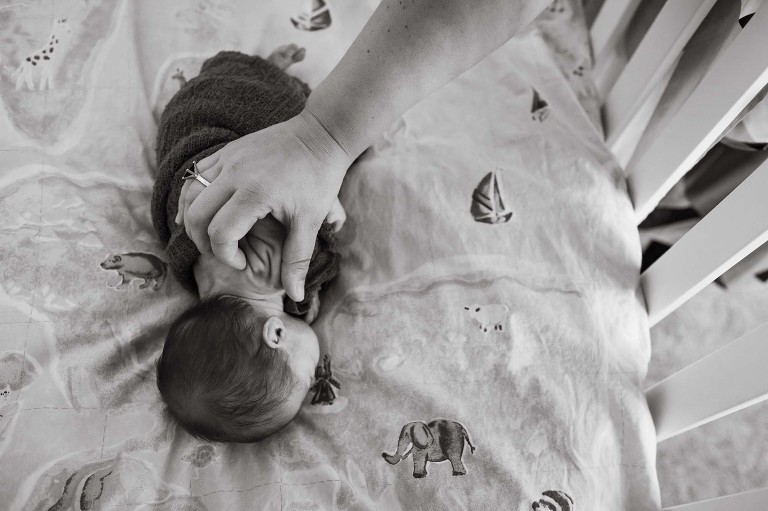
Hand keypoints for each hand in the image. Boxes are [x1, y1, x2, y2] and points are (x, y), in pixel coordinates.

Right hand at [177, 109, 352, 301]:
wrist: (320, 136)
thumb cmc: (318, 179)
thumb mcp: (311, 221)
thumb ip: (298, 259)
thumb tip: (295, 296)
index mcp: (255, 193)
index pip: (220, 233)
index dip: (225, 256)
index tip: (242, 262)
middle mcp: (234, 174)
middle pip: (195, 215)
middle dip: (202, 241)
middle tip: (221, 252)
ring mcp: (227, 159)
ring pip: (189, 193)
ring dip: (192, 218)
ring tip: (210, 235)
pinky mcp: (226, 151)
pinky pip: (195, 175)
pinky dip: (192, 196)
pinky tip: (201, 211)